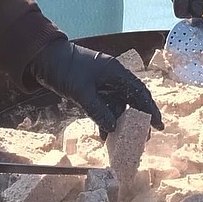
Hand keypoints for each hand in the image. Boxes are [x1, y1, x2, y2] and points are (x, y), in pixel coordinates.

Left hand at [28, 38, 163, 135]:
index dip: (150, 108)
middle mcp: (112, 78)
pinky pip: (104, 108)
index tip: (158, 124)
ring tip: (123, 143)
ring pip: (117, 106)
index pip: (139, 91)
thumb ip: (98, 110)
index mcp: (115, 71)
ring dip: (120, 124)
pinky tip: (106, 136)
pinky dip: (106, 121)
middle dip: (137, 120)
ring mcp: (102, 85)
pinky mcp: (91, 91)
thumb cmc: (65, 68)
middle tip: (142, 138)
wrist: (43, 58)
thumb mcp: (81, 91)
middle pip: (131, 100)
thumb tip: (113, 128)